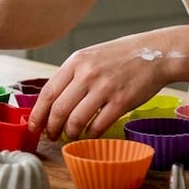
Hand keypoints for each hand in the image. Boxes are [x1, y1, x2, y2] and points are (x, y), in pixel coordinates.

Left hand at [28, 32, 171, 140]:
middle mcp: (87, 74)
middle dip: (51, 128)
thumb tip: (53, 101)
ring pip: (76, 120)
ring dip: (70, 133)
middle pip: (59, 109)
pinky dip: (91, 134)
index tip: (33, 126)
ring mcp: (104, 88)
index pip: (48, 92)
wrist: (155, 52)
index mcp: (76, 62)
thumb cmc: (121, 56)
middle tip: (51, 136)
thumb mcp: (91, 56)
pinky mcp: (121, 101)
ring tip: (70, 136)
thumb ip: (72, 75)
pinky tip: (90, 134)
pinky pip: (99, 125)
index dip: (37, 113)